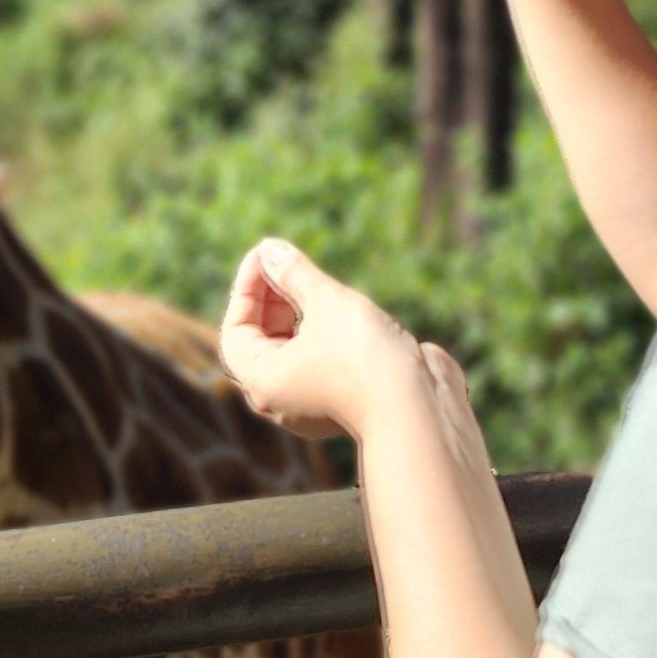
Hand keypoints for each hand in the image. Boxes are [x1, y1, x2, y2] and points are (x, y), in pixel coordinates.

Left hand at [220, 235, 455, 446]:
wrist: (420, 408)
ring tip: (310, 278)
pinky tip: (337, 306)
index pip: (235, 330)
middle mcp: (281, 398)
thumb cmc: (364, 356)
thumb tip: (269, 249)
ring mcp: (311, 402)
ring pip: (292, 350)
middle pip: (260, 341)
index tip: (267, 255)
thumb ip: (294, 273)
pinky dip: (320, 331)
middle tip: (286, 261)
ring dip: (296, 312)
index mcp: (262, 382)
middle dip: (270, 298)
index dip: (246, 287)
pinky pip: (319, 360)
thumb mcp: (325, 302)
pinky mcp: (342, 398)